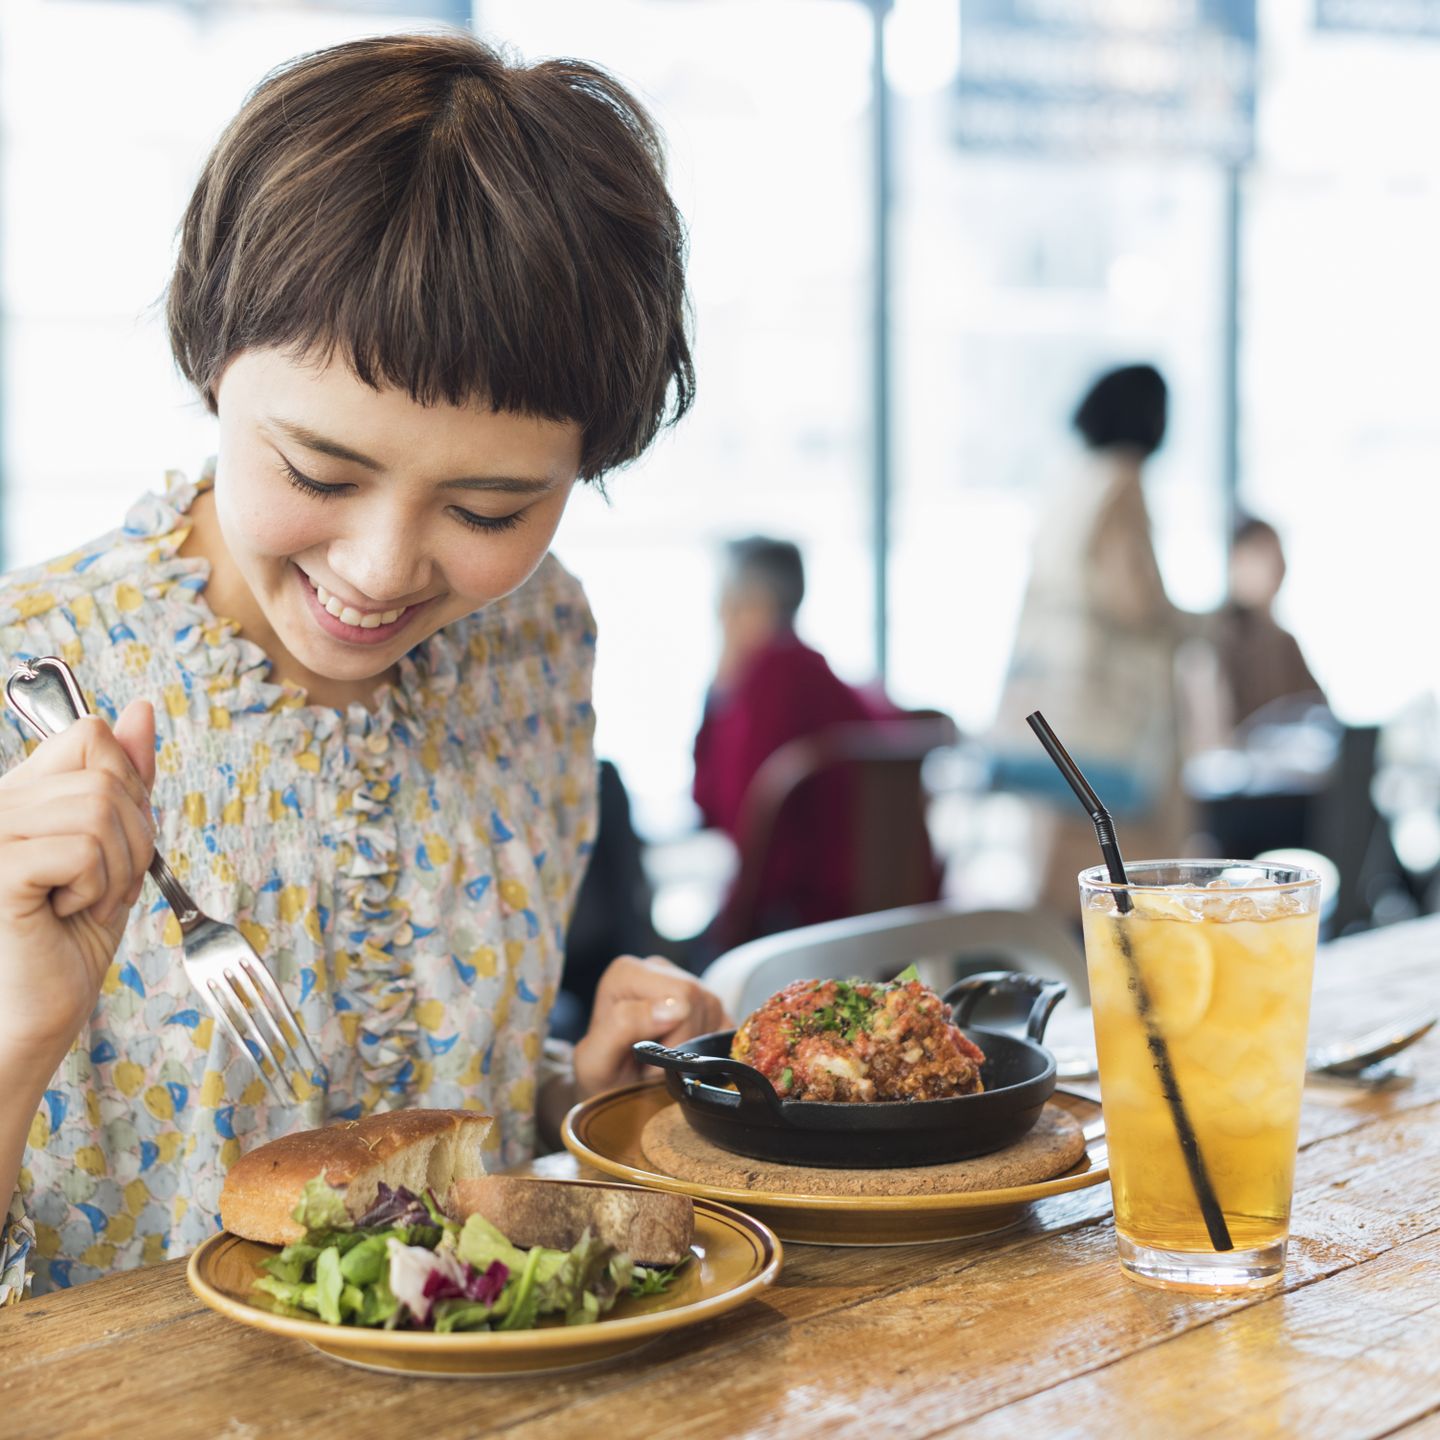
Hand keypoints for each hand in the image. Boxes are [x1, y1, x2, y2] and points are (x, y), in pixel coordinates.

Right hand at [0, 703, 156, 1062]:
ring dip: (115, 869)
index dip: (128, 788)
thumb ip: (126, 782)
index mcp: (20, 792)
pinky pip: (80, 848)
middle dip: (132, 840)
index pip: (90, 734)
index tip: (115, 844)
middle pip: (106, 772)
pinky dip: (95, 888)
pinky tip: (60, 916)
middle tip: (98, 890)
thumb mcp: (114, 853)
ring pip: (98, 808)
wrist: (30, 1020)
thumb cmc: (66, 945)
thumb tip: (142, 710)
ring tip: (80, 905)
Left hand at [572, 955, 729, 1098]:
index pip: (682, 994)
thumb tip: (674, 1007)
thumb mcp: (596, 1061)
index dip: (675, 1037)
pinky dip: (710, 1048)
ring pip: (715, 1010)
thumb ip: (623, 1026)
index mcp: (627, 973)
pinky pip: (726, 1023)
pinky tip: (685, 1056)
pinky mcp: (705, 1002)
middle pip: (700, 1000)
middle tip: (657, 1065)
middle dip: (684, 1044)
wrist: (611, 1090)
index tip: (650, 1060)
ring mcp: (684, 982)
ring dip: (695, 1048)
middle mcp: (657, 969)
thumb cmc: (600, 1076)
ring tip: (666, 1060)